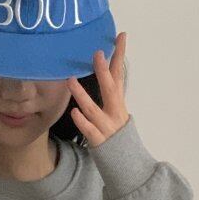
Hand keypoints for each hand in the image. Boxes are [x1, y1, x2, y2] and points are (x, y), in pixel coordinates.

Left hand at [66, 31, 129, 147]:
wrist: (127, 164)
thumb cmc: (116, 135)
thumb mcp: (116, 113)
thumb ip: (110, 95)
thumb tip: (105, 73)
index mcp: (119, 104)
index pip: (120, 75)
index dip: (120, 56)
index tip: (121, 35)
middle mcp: (114, 113)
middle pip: (111, 89)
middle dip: (104, 72)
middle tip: (97, 53)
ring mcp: (107, 127)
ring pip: (94, 109)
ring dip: (82, 95)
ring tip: (71, 81)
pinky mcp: (99, 141)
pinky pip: (89, 130)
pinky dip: (83, 122)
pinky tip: (74, 113)